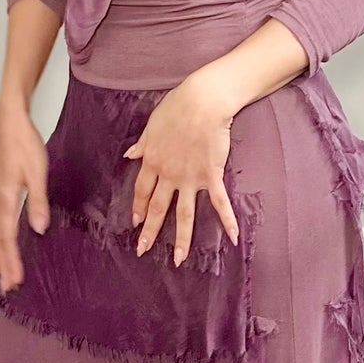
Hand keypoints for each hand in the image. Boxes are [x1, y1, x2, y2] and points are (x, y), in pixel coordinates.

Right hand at [0, 100, 48, 291]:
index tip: (15, 279)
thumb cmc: (24, 143)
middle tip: (5, 287)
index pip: (7, 237)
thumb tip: (38, 227)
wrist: (11, 122)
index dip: (11, 261)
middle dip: (0, 264)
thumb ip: (37, 201)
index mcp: (5, 198)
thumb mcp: (37, 172)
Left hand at [122, 72, 241, 264]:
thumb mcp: (151, 125)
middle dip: (150, 232)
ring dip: (182, 239)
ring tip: (180, 259)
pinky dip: (227, 221)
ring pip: (184, 214)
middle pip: (158, 208)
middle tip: (143, 250)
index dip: (139, 207)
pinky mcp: (211, 176)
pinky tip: (233, 238)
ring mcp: (190, 179)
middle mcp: (169, 175)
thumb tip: (129, 155)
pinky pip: (219, 203)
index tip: (136, 221)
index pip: (142, 190)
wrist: (202, 103)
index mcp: (152, 161)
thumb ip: (142, 144)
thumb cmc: (177, 107)